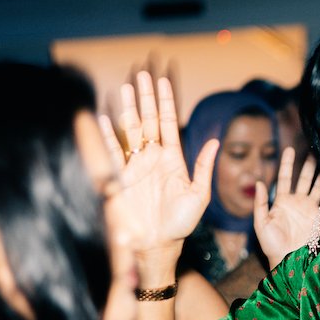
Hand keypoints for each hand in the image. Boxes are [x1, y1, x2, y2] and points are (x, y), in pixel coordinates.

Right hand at [98, 72, 217, 254]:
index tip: (163, 81)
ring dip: (128, 108)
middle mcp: (152, 157)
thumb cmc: (181, 223)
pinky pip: (112, 151)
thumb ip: (203, 166)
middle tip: (142, 75)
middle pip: (148, 120)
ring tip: (126, 87)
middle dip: (145, 97)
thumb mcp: (199, 194)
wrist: (158, 245)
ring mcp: (135, 165)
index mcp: (172, 158)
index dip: (166, 102)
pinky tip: (104, 116)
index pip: (168, 123)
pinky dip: (107, 134)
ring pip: (130, 130)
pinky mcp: (119, 177)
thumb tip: (216, 140)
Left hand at [254, 147, 319, 265]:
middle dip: (308, 165)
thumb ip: (260, 203)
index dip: (287, 164)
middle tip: (313, 150)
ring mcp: (309, 209)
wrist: (287, 260)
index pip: (284, 178)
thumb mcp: (261, 223)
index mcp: (281, 202)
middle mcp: (297, 202)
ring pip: (316, 186)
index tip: (289, 149)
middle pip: (303, 179)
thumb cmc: (271, 244)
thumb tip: (260, 182)